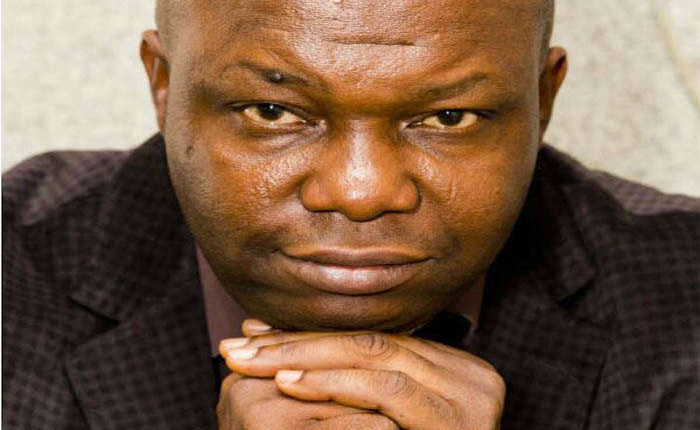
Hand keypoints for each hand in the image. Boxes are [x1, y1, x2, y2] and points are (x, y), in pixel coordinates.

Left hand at [219, 319, 504, 429]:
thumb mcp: (381, 422)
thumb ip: (351, 389)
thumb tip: (282, 358)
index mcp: (453, 370)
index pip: (371, 342)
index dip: (309, 337)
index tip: (255, 335)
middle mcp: (469, 375)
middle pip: (369, 343)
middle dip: (297, 342)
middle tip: (238, 345)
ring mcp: (471, 395)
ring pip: (374, 356)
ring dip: (305, 357)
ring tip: (253, 360)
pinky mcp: (460, 419)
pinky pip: (387, 389)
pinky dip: (333, 383)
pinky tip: (289, 382)